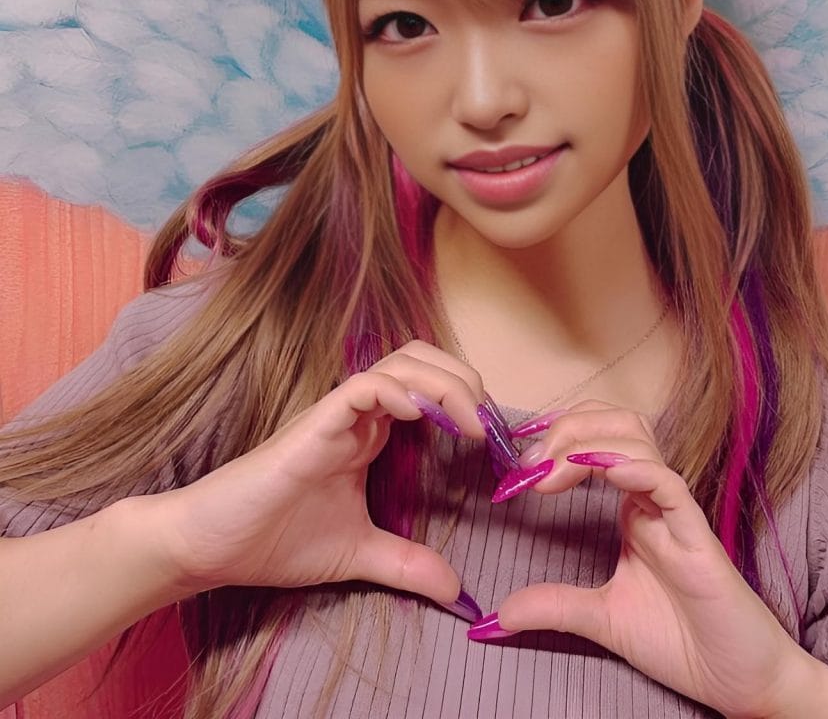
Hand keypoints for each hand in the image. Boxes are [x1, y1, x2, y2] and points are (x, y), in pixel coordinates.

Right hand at [150, 341, 486, 614]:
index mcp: (371, 432)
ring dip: (443, 383)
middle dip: (464, 380)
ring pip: (399, 362)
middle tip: (487, 426)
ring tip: (468, 422)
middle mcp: (359, 413)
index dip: (467, 401)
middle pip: (422, 359)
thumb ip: (406, 563)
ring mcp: (338, 413)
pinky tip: (417, 417)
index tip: (494, 441)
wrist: (212, 547)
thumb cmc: (275, 539)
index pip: (429, 386)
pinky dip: (397, 391)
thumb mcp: (359, 553)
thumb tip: (456, 590)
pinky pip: (362, 387)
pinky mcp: (315, 423)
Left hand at [477, 401, 827, 717]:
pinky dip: (636, 468)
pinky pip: (669, 485)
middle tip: (531, 464)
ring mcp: (676, 514)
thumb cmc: (684, 642)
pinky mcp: (698, 538)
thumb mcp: (603, 620)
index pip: (597, 441)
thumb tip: (498, 613)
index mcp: (633, 509)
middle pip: (617, 424)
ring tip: (552, 470)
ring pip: (639, 441)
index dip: (556, 442)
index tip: (517, 472)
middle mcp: (653, 500)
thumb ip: (556, 606)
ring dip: (589, 441)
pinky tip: (605, 470)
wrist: (739, 683)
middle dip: (569, 427)